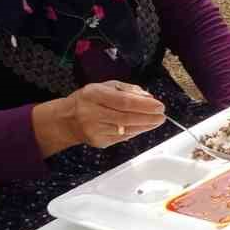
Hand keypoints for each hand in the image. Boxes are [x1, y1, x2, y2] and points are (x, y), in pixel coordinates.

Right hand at [44, 81, 165, 152]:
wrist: (67, 120)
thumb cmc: (89, 100)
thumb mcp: (105, 87)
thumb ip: (127, 90)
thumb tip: (148, 97)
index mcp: (93, 95)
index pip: (123, 101)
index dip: (144, 105)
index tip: (159, 106)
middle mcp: (91, 113)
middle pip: (126, 117)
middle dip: (148, 117)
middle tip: (161, 116)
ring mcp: (94, 129)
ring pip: (126, 129)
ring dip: (145, 126)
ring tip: (156, 121)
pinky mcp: (98, 141)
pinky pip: (122, 137)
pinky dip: (135, 132)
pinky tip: (143, 127)